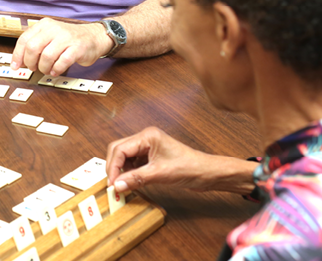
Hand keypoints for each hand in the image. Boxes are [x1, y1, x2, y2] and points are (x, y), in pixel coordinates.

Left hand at [11, 19, 112, 75]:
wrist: (93, 37)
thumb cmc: (68, 40)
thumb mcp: (49, 37)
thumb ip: (35, 46)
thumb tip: (18, 62)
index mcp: (44, 25)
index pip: (24, 40)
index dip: (18, 55)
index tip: (15, 67)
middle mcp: (54, 28)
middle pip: (32, 48)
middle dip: (30, 62)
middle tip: (34, 68)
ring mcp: (66, 37)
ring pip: (46, 56)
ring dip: (44, 68)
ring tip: (47, 70)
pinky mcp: (77, 47)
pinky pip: (62, 62)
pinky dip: (56, 70)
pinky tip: (56, 71)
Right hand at [106, 127, 229, 193]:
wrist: (208, 173)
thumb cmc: (191, 167)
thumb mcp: (160, 174)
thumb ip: (136, 179)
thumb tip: (118, 185)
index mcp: (147, 136)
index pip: (120, 149)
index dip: (114, 167)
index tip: (113, 183)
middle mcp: (146, 139)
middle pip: (119, 150)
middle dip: (114, 167)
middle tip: (114, 184)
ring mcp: (148, 147)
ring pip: (124, 157)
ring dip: (121, 171)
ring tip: (122, 185)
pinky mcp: (151, 157)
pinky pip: (133, 163)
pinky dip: (129, 173)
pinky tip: (130, 182)